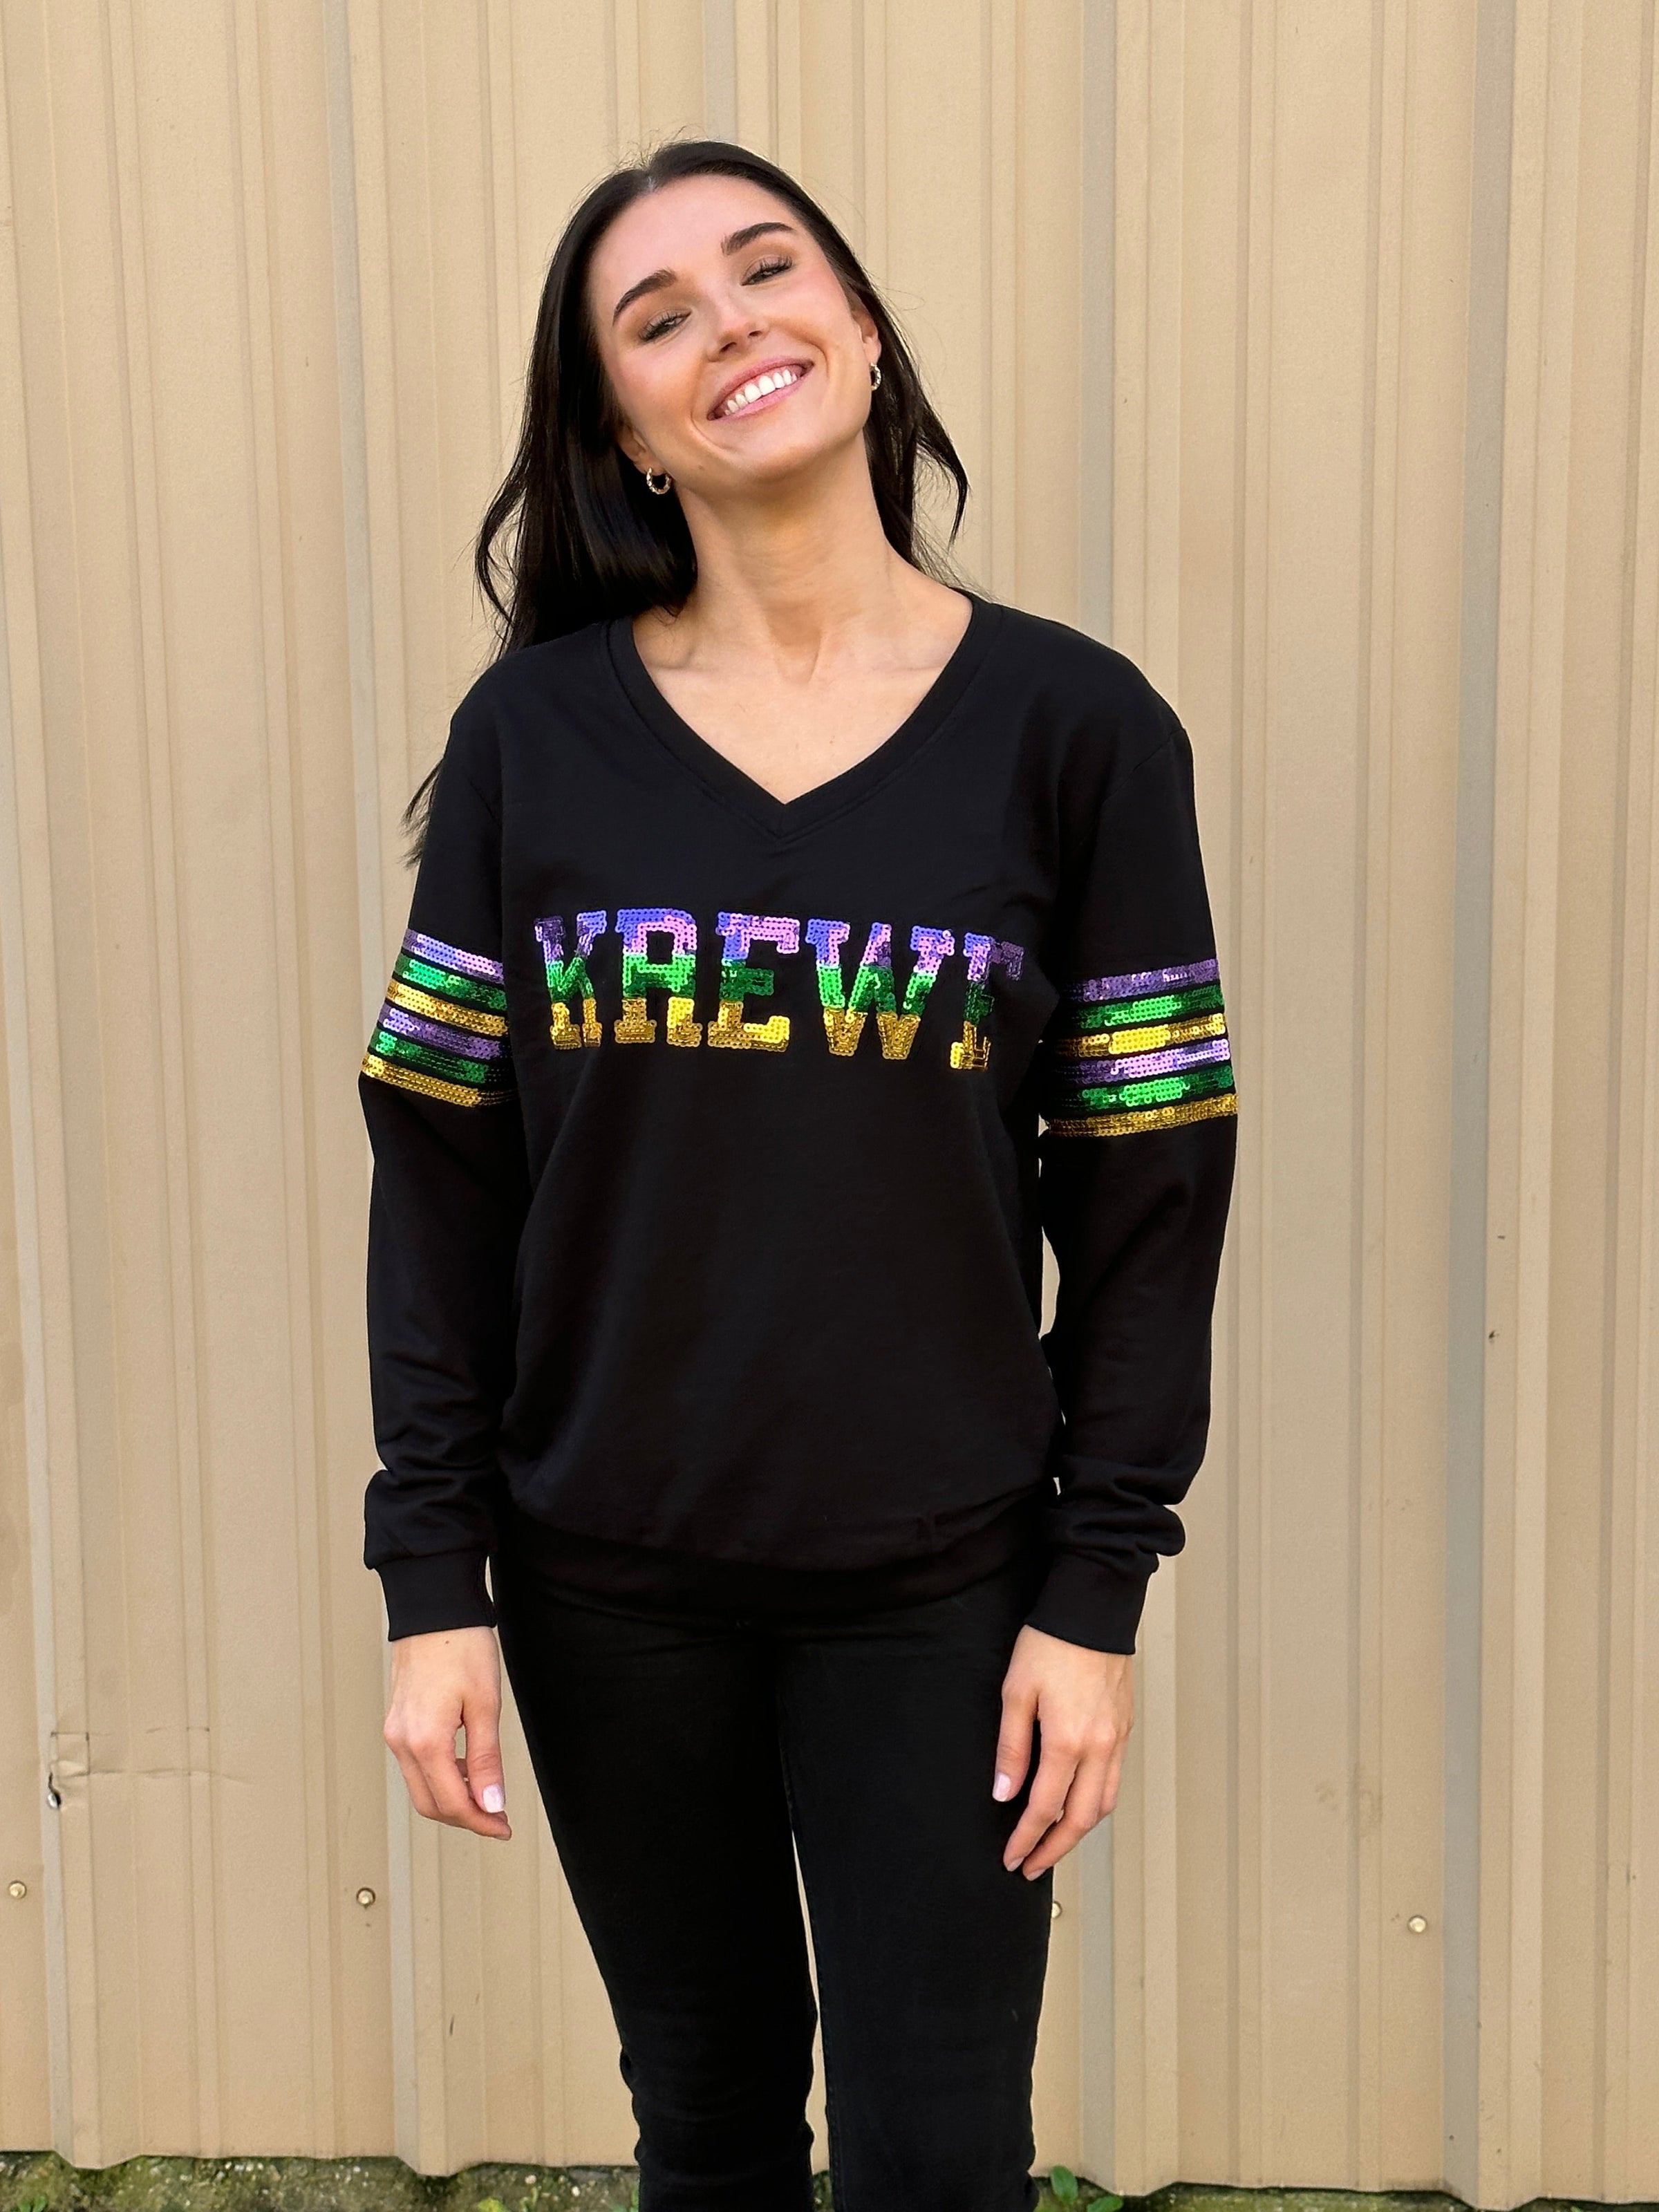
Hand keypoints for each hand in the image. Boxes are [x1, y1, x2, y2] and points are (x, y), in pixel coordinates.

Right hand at [383, 1624, 511, 1839]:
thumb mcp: (485, 1705)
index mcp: (424, 1740)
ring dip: (452, 1799)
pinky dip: (441, 1777)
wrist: (435, 1611)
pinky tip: (466, 1768)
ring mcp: (395, 1733)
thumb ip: (486, 1759)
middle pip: (430, 1804)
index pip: (451, 1802)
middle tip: (498, 1818)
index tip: (503, 1827)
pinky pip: (415, 1766)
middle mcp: (402, 1742)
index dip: (480, 1822)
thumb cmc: (462, 1647)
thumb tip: (491, 1804)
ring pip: (421, 1788)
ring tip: (486, 1793)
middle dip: (465, 1817)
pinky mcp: (397, 1724)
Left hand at [993, 1624, 1132, 1876]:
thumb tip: (1005, 1792)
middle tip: (1031, 1866)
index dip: (1026, 1839)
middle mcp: (1099, 1747)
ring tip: (1053, 1844)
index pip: (1044, 1809)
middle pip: (1080, 1820)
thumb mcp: (1016, 1692)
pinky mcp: (1124, 1728)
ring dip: (1078, 1832)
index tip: (1011, 1857)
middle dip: (1053, 1849)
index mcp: (1068, 1741)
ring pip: (1103, 1804)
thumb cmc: (1051, 1644)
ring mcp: (1116, 1739)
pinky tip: (1078, 1804)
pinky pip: (1113, 1780)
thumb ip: (1012, 1747)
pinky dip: (1096, 1804)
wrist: (1092, 1610)